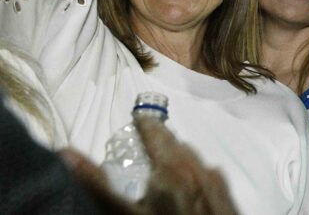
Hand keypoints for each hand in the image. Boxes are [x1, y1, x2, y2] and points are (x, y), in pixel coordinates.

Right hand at [58, 121, 237, 214]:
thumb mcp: (124, 213)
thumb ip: (96, 183)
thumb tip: (67, 153)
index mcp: (172, 170)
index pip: (156, 135)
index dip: (145, 125)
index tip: (138, 117)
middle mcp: (197, 170)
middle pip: (177, 145)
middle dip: (162, 139)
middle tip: (148, 137)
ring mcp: (215, 183)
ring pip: (195, 159)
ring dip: (179, 155)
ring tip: (165, 159)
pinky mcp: (228, 197)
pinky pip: (209, 175)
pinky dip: (195, 172)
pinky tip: (189, 182)